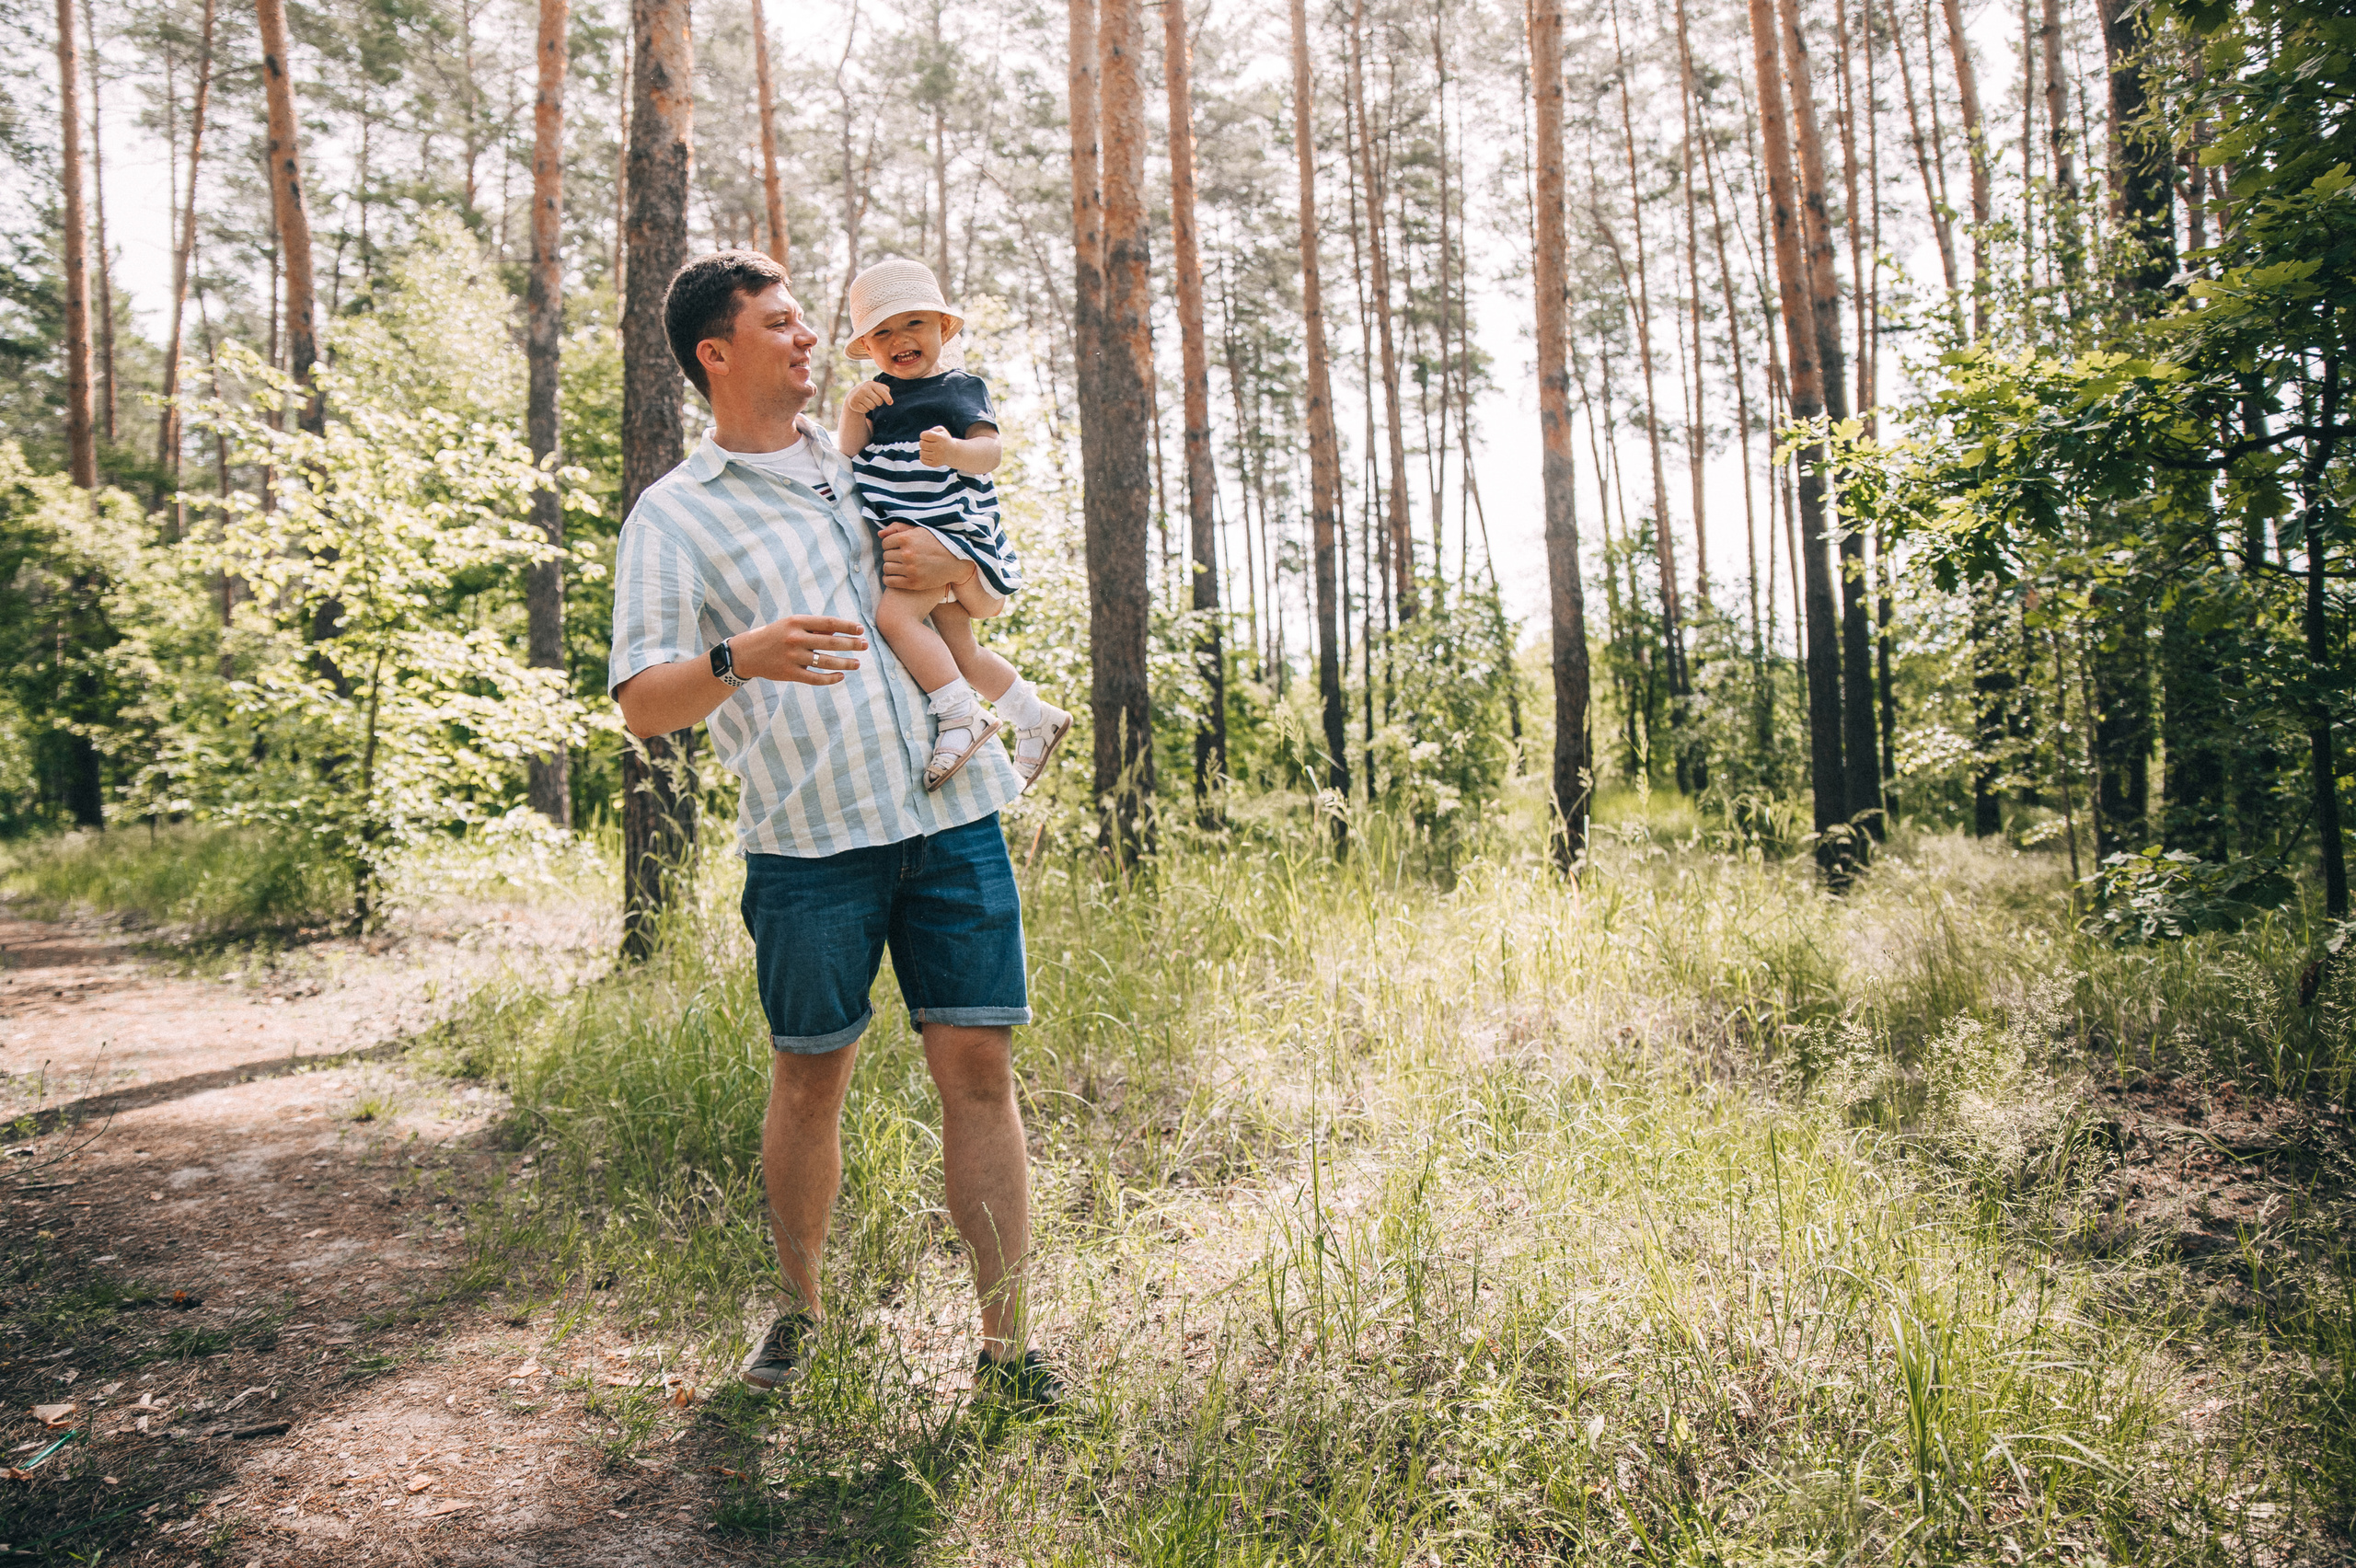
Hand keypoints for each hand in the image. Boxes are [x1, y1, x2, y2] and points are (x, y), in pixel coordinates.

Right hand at [728, 614, 868, 685]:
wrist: (747, 653)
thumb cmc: (775, 636)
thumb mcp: (791, 625)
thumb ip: (814, 628)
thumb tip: (841, 632)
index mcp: (796, 622)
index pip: (829, 623)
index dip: (847, 626)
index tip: (861, 629)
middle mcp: (795, 639)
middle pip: (832, 642)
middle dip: (852, 644)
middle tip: (865, 645)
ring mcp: (793, 657)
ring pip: (827, 662)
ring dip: (846, 663)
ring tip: (857, 663)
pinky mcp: (790, 674)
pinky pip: (816, 678)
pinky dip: (831, 678)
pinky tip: (841, 676)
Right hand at [843, 382, 894, 417]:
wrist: (853, 395)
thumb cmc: (869, 391)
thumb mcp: (876, 387)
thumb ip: (885, 390)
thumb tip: (890, 401)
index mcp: (870, 384)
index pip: (882, 392)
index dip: (888, 398)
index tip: (890, 403)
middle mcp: (863, 389)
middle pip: (879, 401)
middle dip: (878, 402)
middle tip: (873, 399)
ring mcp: (857, 396)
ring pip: (872, 406)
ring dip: (872, 406)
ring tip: (867, 401)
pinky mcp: (853, 404)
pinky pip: (866, 410)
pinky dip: (866, 409)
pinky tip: (862, 405)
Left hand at [878, 522, 976, 594]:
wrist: (956, 561)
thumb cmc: (937, 543)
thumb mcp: (920, 530)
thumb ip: (898, 527)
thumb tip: (880, 534)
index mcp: (908, 539)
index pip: (885, 543)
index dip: (891, 545)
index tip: (898, 547)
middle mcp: (908, 554)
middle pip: (886, 556)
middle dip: (892, 556)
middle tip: (901, 557)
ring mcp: (910, 569)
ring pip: (887, 568)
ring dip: (891, 567)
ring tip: (899, 566)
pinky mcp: (913, 583)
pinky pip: (890, 581)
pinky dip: (889, 579)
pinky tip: (896, 576)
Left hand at [918, 425, 956, 465]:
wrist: (953, 453)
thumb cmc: (944, 439)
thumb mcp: (941, 430)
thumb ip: (932, 430)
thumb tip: (924, 437)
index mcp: (941, 438)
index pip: (924, 435)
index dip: (923, 435)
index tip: (927, 436)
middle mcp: (940, 448)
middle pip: (922, 444)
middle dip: (922, 442)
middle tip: (928, 443)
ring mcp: (938, 457)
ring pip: (921, 453)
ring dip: (923, 450)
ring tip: (929, 449)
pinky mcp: (935, 464)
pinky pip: (922, 460)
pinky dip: (923, 457)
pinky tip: (928, 455)